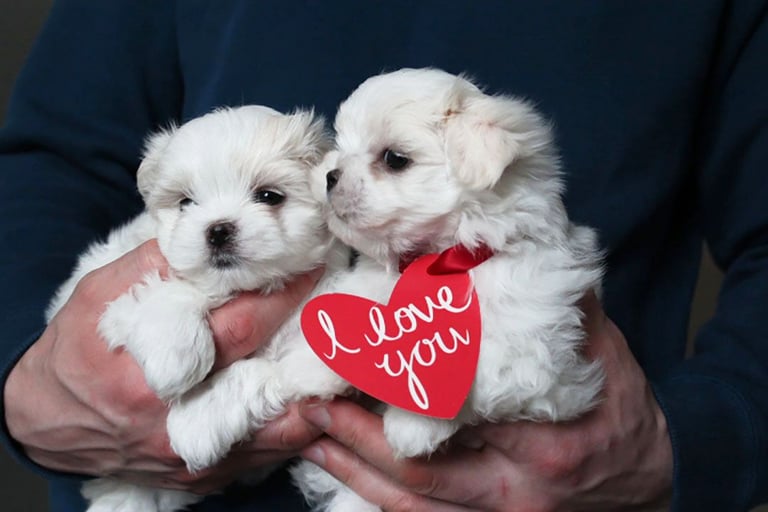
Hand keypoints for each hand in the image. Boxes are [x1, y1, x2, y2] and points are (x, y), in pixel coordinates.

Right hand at [4, 240, 322, 492]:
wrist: (47, 416)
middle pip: (268, 385)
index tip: (310, 269)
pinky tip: (316, 400)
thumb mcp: (99, 296)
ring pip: (277, 434)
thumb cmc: (74, 351)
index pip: (239, 330)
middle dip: (312, 346)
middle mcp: (176, 424)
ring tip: (347, 360)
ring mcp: (192, 457)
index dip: (281, 296)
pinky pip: (260, 456)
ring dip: (317, 398)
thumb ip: (154, 267)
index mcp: (151, 376)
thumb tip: (209, 239)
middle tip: (345, 313)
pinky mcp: (199, 474)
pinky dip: (293, 429)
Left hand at [298, 293, 673, 510]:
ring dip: (352, 467)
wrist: (653, 476)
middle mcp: (516, 488)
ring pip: (411, 503)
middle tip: (308, 401)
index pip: (458, 408)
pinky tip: (340, 466)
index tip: (356, 352)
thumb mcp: (598, 348)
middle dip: (356, 434)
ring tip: (307, 433)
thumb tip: (496, 250)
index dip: (400, 384)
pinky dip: (374, 494)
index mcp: (544, 440)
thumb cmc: (621, 407)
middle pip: (419, 468)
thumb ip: (549, 304)